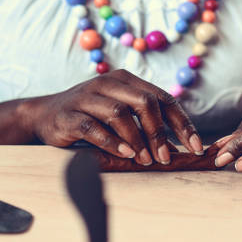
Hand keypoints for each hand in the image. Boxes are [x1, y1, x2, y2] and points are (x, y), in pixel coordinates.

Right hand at [24, 69, 203, 164]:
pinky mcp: (69, 115)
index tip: (197, 147)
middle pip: (145, 103)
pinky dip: (111, 142)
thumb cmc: (91, 117)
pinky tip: (125, 155)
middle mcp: (108, 83)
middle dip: (160, 133)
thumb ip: (146, 122)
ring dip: (137, 140)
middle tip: (167, 158)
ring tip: (147, 161)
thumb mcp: (121, 113)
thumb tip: (181, 145)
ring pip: (120, 114)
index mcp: (126, 81)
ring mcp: (87, 97)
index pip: (163, 98)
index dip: (182, 123)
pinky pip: (93, 128)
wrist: (44, 116)